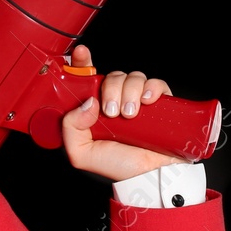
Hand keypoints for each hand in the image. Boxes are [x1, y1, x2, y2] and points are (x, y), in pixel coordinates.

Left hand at [59, 44, 191, 180]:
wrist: (148, 177)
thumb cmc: (117, 166)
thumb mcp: (81, 152)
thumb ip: (71, 128)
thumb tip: (86, 102)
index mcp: (95, 109)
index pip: (86, 79)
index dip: (82, 63)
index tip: (81, 54)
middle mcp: (116, 101)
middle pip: (111, 76)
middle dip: (110, 89)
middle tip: (112, 112)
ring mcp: (137, 100)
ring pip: (132, 77)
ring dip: (129, 93)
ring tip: (129, 115)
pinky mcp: (159, 103)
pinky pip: (156, 83)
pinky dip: (151, 89)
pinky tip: (147, 103)